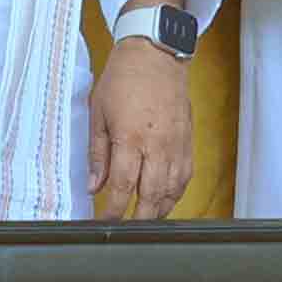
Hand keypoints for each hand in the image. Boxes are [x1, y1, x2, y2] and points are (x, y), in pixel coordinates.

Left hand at [87, 35, 192, 220]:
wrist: (156, 53)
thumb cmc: (123, 79)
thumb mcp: (98, 113)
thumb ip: (97, 153)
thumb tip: (94, 185)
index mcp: (131, 137)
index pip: (121, 186)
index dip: (111, 211)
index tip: (103, 222)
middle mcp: (157, 143)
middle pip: (151, 195)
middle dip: (137, 218)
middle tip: (125, 228)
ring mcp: (176, 142)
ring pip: (172, 188)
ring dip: (159, 209)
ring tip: (146, 220)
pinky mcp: (188, 138)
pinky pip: (185, 174)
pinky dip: (176, 191)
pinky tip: (166, 198)